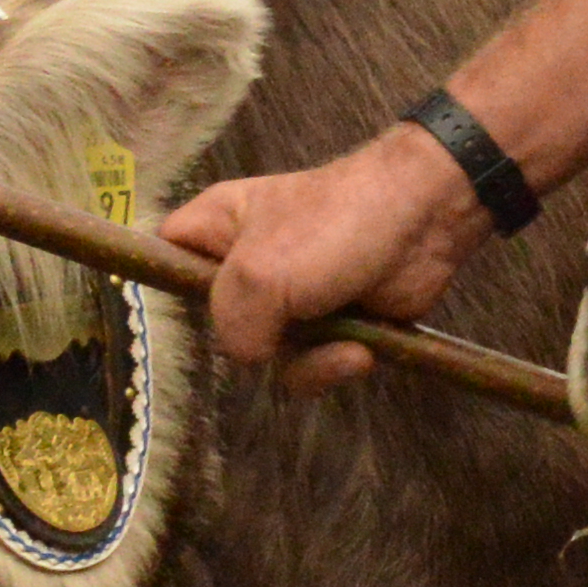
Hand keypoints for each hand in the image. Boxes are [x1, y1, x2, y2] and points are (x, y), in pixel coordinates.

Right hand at [167, 130, 483, 398]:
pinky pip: (308, 366)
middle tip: (283, 320)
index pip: (159, 257)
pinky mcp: (330, 324)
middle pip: (217, 325)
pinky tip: (361, 349)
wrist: (428, 220)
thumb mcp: (261, 272)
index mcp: (216, 227)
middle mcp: (246, 264)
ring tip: (341, 339)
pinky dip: (332, 365)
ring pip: (266, 357)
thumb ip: (231, 323)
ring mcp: (289, 297)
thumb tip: (248, 357)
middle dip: (254, 338)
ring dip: (306, 360)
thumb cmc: (337, 225)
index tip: (184, 310)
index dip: (161, 285)